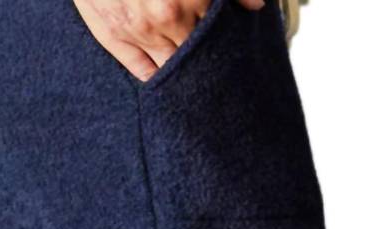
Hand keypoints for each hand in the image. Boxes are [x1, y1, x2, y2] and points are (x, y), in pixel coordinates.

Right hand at [73, 0, 265, 83]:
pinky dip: (158, 77)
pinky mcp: (113, 35)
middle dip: (208, 61)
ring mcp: (138, 30)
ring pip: (171, 67)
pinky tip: (169, 79)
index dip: (227, 44)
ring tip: (197, 79)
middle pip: (197, 55)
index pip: (217, 35)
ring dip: (185, 74)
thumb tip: (256, 8)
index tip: (234, 53)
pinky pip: (142, 70)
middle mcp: (166, 18)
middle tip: (221, 72)